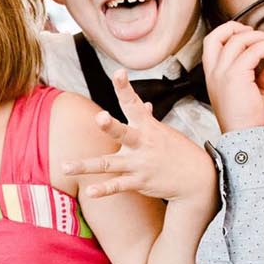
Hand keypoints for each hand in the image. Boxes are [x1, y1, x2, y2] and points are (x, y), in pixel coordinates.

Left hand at [63, 70, 214, 201]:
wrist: (198, 179)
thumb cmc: (177, 151)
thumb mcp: (164, 132)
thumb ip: (147, 120)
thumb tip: (144, 105)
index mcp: (147, 127)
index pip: (133, 104)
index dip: (125, 88)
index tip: (118, 72)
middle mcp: (142, 143)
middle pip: (123, 132)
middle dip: (111, 125)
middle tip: (99, 117)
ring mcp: (139, 163)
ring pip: (110, 164)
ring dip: (87, 166)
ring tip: (65, 167)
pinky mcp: (139, 181)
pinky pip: (118, 185)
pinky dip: (104, 189)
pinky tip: (90, 192)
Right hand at [201, 21, 263, 133]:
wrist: (244, 137)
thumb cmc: (248, 121)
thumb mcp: (256, 96)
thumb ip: (262, 81)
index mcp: (213, 76)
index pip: (212, 44)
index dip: (228, 32)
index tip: (247, 33)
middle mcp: (214, 72)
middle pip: (218, 35)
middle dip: (238, 27)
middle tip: (258, 33)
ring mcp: (222, 72)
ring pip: (238, 40)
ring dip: (259, 36)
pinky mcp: (235, 75)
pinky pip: (253, 50)